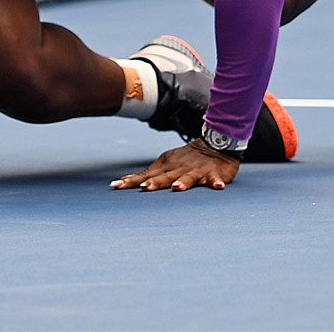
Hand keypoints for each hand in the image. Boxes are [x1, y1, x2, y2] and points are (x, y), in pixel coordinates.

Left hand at [111, 141, 240, 191]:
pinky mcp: (213, 174)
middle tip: (144, 188)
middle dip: (154, 182)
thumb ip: (149, 173)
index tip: (116, 186)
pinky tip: (217, 186)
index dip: (132, 181)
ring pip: (188, 177)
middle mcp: (178, 169)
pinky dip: (216, 182)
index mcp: (166, 167)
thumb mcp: (166, 163)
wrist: (214, 144)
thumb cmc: (187, 158)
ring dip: (183, 182)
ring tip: (177, 188)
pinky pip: (214, 179)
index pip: (146, 175)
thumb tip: (126, 180)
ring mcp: (196, 171)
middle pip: (165, 176)